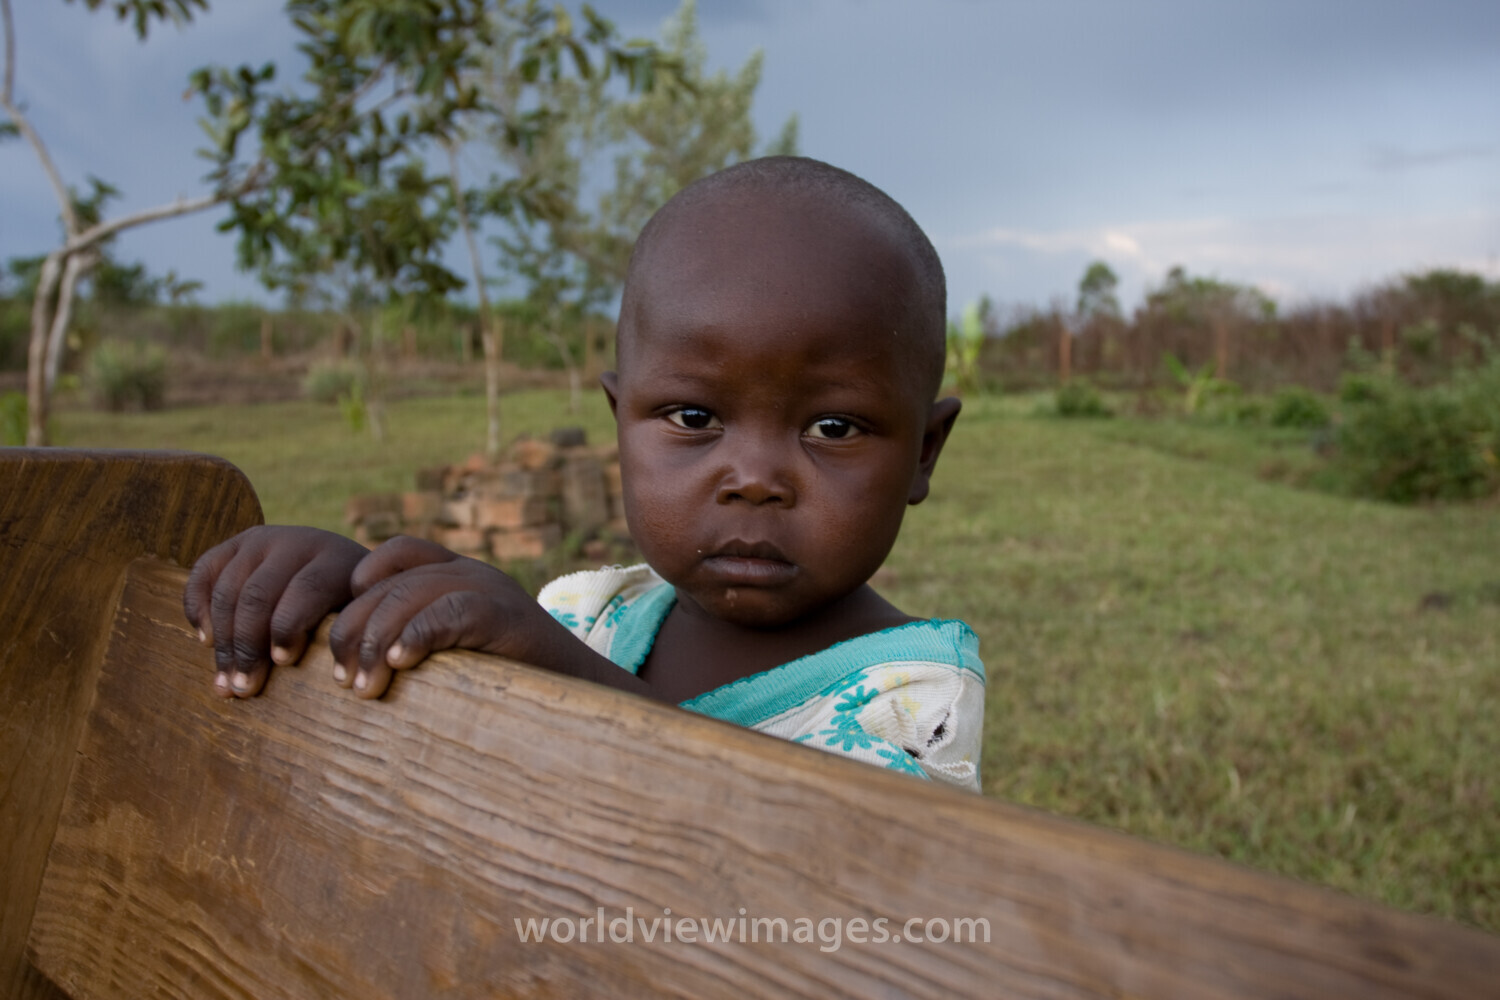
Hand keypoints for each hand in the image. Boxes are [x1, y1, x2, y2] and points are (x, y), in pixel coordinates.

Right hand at [184, 525, 367, 697]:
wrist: (338, 563)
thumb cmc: (351, 607)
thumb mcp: (360, 616)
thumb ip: (344, 636)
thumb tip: (325, 679)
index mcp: (336, 559)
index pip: (307, 588)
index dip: (289, 626)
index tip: (282, 662)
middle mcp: (296, 542)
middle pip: (259, 594)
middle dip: (248, 646)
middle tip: (244, 687)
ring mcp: (261, 540)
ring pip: (228, 590)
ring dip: (222, 641)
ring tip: (225, 679)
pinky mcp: (234, 544)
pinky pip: (203, 573)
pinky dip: (198, 607)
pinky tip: (206, 640)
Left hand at [329, 535, 576, 697]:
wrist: (586, 695)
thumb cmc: (517, 684)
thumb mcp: (463, 652)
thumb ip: (426, 642)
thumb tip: (358, 668)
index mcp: (461, 574)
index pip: (399, 553)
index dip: (363, 581)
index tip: (346, 634)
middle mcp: (472, 572)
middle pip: (391, 582)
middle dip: (355, 630)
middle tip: (342, 680)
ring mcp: (489, 588)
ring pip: (409, 595)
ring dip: (375, 642)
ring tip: (362, 687)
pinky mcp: (505, 613)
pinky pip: (449, 613)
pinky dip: (416, 636)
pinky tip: (398, 665)